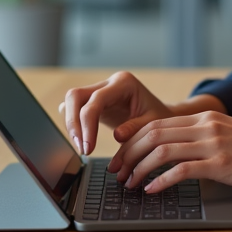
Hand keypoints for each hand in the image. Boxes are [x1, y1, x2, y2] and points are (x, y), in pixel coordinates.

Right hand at [59, 71, 173, 154]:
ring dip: (71, 125)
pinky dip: (73, 124)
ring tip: (82, 148)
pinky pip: (74, 108)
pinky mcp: (94, 101)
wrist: (161, 115)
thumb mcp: (154, 123)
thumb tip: (117, 136)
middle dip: (73, 123)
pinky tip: (80, 139)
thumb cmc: (159, 118)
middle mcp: (108, 83)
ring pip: (71, 101)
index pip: (96, 100)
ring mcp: (99, 90)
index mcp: (124, 83)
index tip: (88, 148)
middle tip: (82, 148)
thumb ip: (136, 128)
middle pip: (75, 95)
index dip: (87, 124)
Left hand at [109, 111, 231, 194]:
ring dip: (139, 168)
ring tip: (129, 183)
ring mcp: (213, 143)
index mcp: (206, 117)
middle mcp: (206, 125)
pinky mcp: (221, 164)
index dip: (132, 135)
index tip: (118, 148)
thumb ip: (205, 137)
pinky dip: (160, 180)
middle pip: (153, 133)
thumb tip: (176, 151)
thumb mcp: (230, 135)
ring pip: (161, 150)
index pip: (157, 121)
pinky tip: (152, 190)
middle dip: (128, 153)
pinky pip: (181, 170)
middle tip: (116, 170)